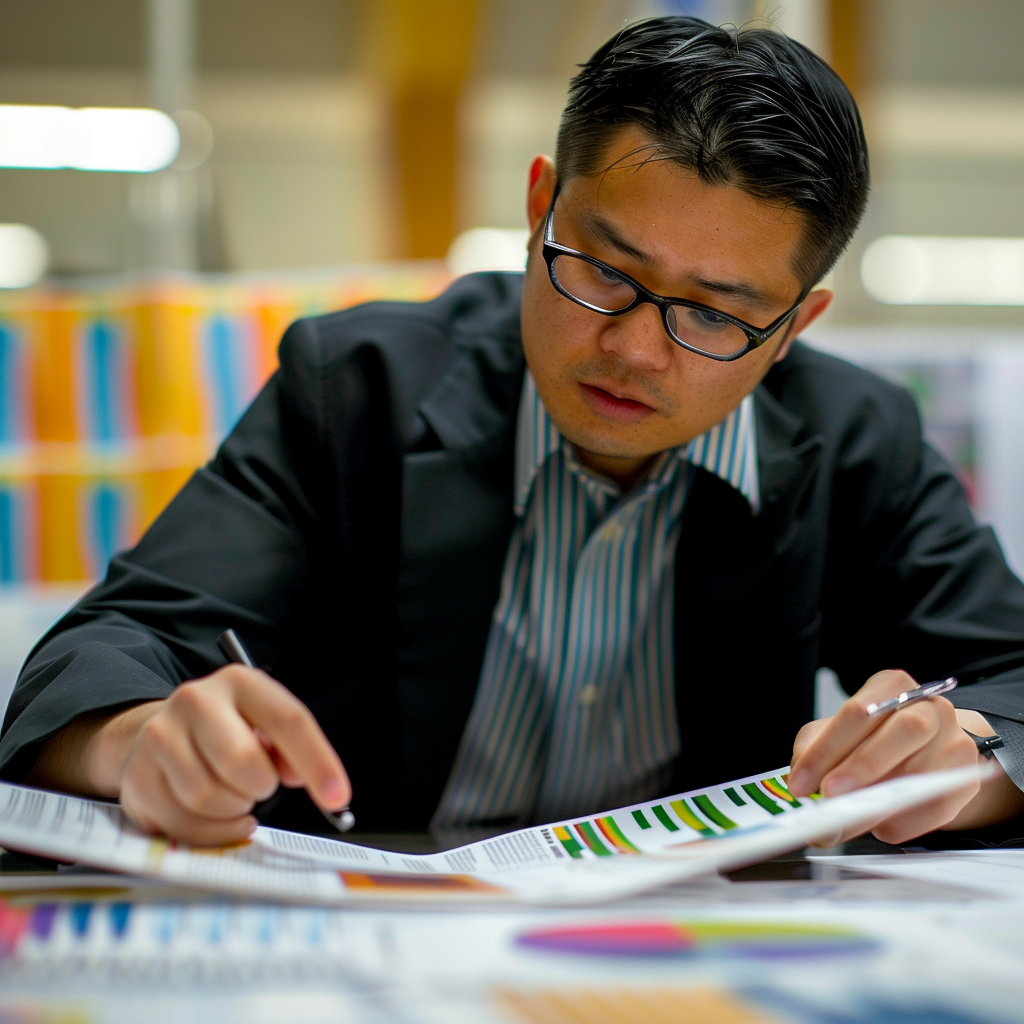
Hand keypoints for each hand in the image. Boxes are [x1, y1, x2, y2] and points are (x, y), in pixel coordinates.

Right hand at [30, 665, 350, 845]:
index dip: (317, 762)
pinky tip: (216, 816)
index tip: (338, 797)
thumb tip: (302, 776)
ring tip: (233, 795)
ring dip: (233, 809)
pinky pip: (183, 824)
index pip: (288, 720)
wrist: (160, 732)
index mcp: (239, 682)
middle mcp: (196, 701)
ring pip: (209, 797)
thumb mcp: (264, 726)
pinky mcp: (136, 777)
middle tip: (260, 786)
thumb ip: (289, 749)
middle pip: (242, 763)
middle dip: (261, 787)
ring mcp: (160, 737)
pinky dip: (210, 832)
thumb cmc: (227, 732)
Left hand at [787, 669, 1023, 843]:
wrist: (924, 752)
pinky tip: (879, 825)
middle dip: (861, 767)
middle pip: (902, 730)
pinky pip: (936, 805)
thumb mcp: (834, 734)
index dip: (826, 750)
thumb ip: (813, 752)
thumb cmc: (871, 739)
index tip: (801, 783)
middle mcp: (928, 707)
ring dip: (878, 802)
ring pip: (921, 771)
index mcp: (891, 686)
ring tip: (847, 818)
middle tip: (830, 797)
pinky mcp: (966, 777)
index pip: (858, 712)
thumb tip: (800, 785)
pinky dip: (903, 822)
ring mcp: (954, 740)